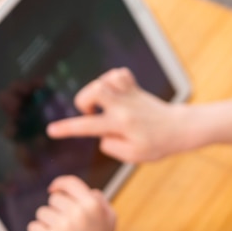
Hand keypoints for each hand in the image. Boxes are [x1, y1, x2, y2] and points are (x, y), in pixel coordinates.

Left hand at [27, 175, 115, 230]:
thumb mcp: (110, 219)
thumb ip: (100, 200)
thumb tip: (88, 189)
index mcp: (93, 204)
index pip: (70, 183)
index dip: (59, 183)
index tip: (53, 188)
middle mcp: (78, 212)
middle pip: (54, 199)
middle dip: (57, 210)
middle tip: (66, 227)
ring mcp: (63, 227)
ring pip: (42, 213)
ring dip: (48, 223)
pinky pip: (33, 227)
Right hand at [46, 67, 183, 162]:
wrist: (179, 128)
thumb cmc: (157, 145)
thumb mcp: (133, 156)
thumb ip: (111, 146)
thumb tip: (101, 135)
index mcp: (121, 124)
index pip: (89, 126)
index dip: (67, 128)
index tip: (52, 130)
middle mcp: (124, 106)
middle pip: (96, 89)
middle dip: (84, 99)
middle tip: (91, 112)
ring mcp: (130, 95)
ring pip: (105, 79)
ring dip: (97, 89)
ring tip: (103, 103)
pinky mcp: (135, 88)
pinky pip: (118, 74)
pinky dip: (111, 80)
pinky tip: (114, 93)